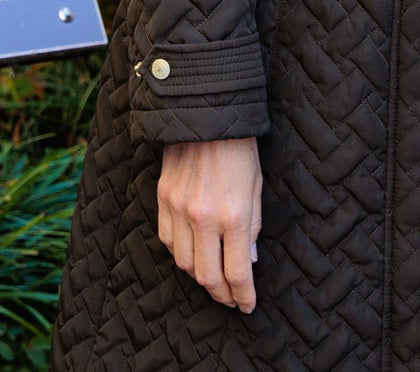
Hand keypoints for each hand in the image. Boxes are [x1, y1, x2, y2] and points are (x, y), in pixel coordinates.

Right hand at [157, 137, 262, 311]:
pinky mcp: (162, 199)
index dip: (243, 295)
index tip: (247, 305)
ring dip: (199, 276)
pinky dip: (180, 253)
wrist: (205, 114)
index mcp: (233, 215)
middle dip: (221, 294)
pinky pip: (167, 240)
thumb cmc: (239, 149)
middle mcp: (203, 217)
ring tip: (213, 279)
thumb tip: (248, 262)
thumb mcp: (256, 188)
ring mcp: (178, 209)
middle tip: (231, 299)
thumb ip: (252, 228)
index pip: (237, 272)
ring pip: (184, 263)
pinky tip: (192, 252)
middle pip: (207, 275)